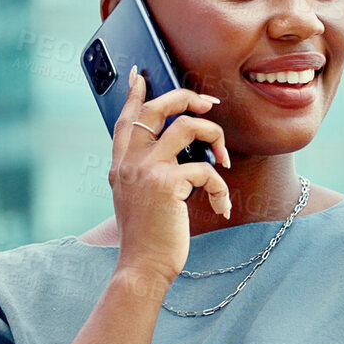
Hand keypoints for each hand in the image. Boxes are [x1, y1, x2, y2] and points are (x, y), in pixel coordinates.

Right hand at [110, 64, 231, 284]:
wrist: (142, 269)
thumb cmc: (146, 239)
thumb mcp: (137, 201)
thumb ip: (145, 174)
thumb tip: (176, 156)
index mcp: (120, 166)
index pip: (126, 119)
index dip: (134, 94)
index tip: (140, 74)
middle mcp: (129, 163)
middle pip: (156, 108)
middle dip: (186, 98)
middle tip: (208, 104)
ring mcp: (146, 170)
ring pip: (187, 127)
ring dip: (214, 136)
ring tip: (223, 159)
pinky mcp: (166, 184)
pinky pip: (205, 170)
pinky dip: (220, 187)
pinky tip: (222, 206)